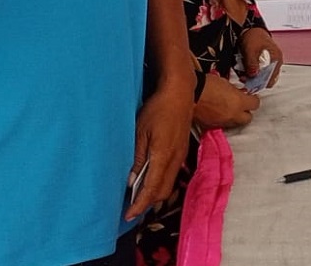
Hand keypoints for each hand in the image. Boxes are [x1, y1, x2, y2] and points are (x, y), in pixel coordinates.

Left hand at [127, 82, 194, 219]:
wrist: (180, 94)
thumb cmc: (157, 110)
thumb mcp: (140, 132)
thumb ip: (137, 158)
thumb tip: (130, 181)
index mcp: (163, 156)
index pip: (151, 189)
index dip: (139, 205)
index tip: (128, 215)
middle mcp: (174, 160)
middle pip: (162, 192)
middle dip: (147, 203)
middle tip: (130, 208)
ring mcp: (180, 156)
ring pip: (168, 184)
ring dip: (154, 194)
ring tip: (138, 196)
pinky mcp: (182, 151)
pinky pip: (171, 175)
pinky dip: (160, 183)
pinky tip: (149, 179)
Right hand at [193, 72, 260, 129]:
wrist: (189, 93)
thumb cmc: (206, 85)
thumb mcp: (225, 82)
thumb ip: (235, 90)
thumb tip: (240, 92)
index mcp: (239, 102)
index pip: (255, 104)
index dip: (253, 99)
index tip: (251, 96)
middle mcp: (233, 115)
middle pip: (248, 118)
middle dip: (246, 111)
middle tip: (242, 105)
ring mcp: (223, 122)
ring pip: (236, 123)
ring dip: (235, 117)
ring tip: (229, 109)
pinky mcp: (212, 126)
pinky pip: (223, 125)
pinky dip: (223, 120)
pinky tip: (218, 113)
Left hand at [241, 26, 282, 87]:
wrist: (250, 28)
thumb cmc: (254, 36)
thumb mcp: (251, 49)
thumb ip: (252, 63)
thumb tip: (253, 75)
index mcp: (276, 58)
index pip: (271, 78)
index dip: (261, 83)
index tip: (251, 84)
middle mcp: (275, 62)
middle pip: (267, 79)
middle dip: (256, 81)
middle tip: (245, 80)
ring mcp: (270, 62)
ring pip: (263, 76)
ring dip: (253, 77)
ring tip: (243, 75)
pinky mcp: (264, 63)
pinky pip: (259, 72)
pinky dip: (253, 73)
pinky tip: (245, 71)